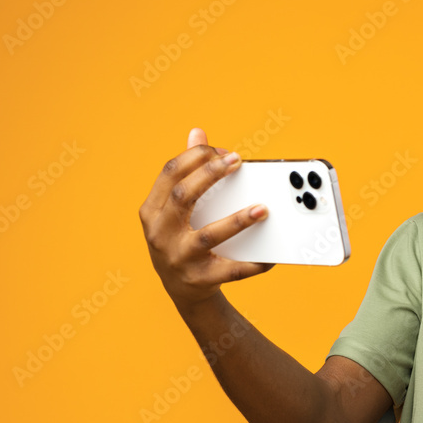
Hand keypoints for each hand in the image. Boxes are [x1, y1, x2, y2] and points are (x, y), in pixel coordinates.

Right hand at [139, 128, 274, 310]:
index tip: (221, 150)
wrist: (182, 290)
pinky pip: (231, 269)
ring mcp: (179, 259)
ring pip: (209, 235)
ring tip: (262, 209)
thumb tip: (197, 132)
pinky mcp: (201, 280)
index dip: (195, 157)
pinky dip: (253, 262)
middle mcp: (161, 234)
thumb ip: (188, 172)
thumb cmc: (181, 238)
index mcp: (152, 211)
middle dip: (210, 175)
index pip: (169, 174)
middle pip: (183, 197)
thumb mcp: (175, 209)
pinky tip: (270, 254)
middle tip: (237, 162)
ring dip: (238, 221)